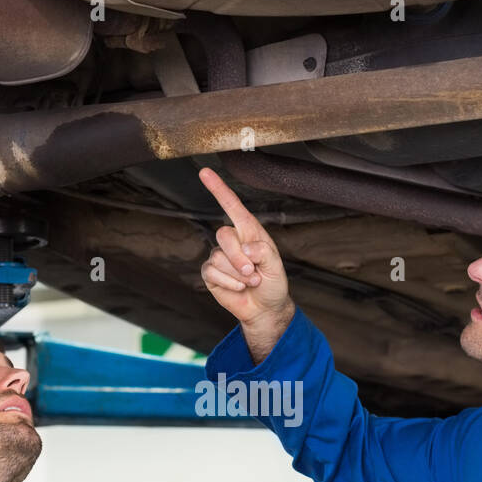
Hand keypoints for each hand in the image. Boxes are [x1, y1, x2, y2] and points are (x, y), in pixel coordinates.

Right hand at [197, 167, 291, 330]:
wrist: (265, 308)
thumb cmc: (273, 284)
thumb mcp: (276, 267)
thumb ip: (264, 253)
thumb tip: (245, 247)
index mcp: (250, 231)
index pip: (232, 206)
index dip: (218, 189)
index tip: (205, 172)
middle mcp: (233, 240)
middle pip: (224, 235)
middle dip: (239, 258)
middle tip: (253, 274)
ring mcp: (219, 256)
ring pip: (219, 257)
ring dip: (238, 274)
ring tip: (251, 282)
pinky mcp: (210, 273)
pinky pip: (212, 272)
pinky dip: (228, 282)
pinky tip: (238, 287)